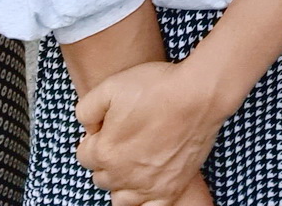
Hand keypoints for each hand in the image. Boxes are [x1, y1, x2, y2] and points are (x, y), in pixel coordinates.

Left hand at [75, 60, 230, 204]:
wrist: (197, 94)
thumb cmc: (155, 87)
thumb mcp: (110, 86)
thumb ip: (86, 110)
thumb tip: (88, 128)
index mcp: (105, 151)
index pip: (84, 155)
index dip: (94, 137)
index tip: (108, 125)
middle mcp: (122, 175)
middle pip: (101, 176)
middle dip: (107, 159)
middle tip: (124, 138)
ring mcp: (147, 186)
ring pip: (120, 198)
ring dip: (121, 182)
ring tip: (134, 161)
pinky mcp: (170, 189)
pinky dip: (144, 200)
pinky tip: (147, 183)